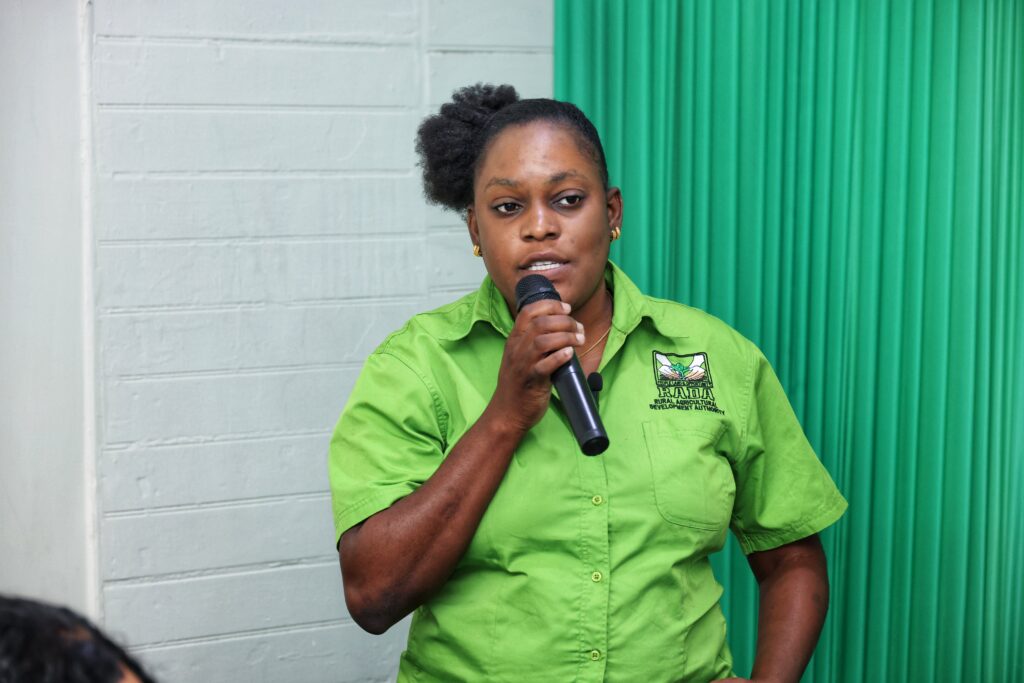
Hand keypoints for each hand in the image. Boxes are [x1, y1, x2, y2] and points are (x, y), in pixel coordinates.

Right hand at [487, 299, 581, 433]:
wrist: (507, 413)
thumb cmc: (518, 384)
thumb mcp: (520, 357)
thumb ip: (533, 341)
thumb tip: (560, 328)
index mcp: (514, 340)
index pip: (528, 312)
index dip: (550, 305)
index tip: (566, 308)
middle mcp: (517, 349)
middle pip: (540, 323)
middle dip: (565, 321)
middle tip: (579, 328)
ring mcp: (523, 365)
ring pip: (543, 341)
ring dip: (566, 336)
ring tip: (579, 339)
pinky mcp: (532, 381)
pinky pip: (545, 365)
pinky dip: (559, 357)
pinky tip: (570, 354)